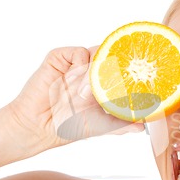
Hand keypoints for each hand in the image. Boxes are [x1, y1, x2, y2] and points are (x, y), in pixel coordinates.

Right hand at [8, 47, 142, 150]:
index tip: (141, 73)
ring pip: (96, 52)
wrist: (37, 126)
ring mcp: (75, 65)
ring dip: (99, 66)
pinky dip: (81, 62)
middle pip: (110, 57)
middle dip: (117, 64)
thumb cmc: (67, 127)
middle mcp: (90, 72)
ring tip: (93, 87)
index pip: (120, 70)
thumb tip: (142, 127)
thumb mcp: (100, 127)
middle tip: (122, 75)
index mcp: (102, 84)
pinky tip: (77, 79)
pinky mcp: (59, 59)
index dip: (129, 69)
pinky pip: (78, 52)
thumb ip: (120, 125)